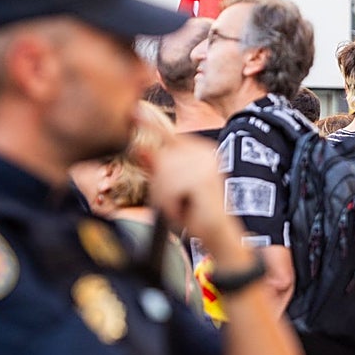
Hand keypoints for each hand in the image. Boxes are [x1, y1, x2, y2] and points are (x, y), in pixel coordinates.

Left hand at [145, 134, 243, 262]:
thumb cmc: (194, 211)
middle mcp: (205, 152)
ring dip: (165, 196)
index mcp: (200, 149)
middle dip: (160, 184)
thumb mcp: (169, 186)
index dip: (153, 134)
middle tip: (174, 201)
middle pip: (162, 158)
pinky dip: (170, 203)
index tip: (139, 122)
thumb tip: (139, 147)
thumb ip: (156, 166)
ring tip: (179, 206)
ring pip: (164, 172)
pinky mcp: (203, 179)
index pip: (168, 135)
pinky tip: (182, 210)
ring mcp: (206, 164)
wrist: (216, 232)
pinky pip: (170, 187)